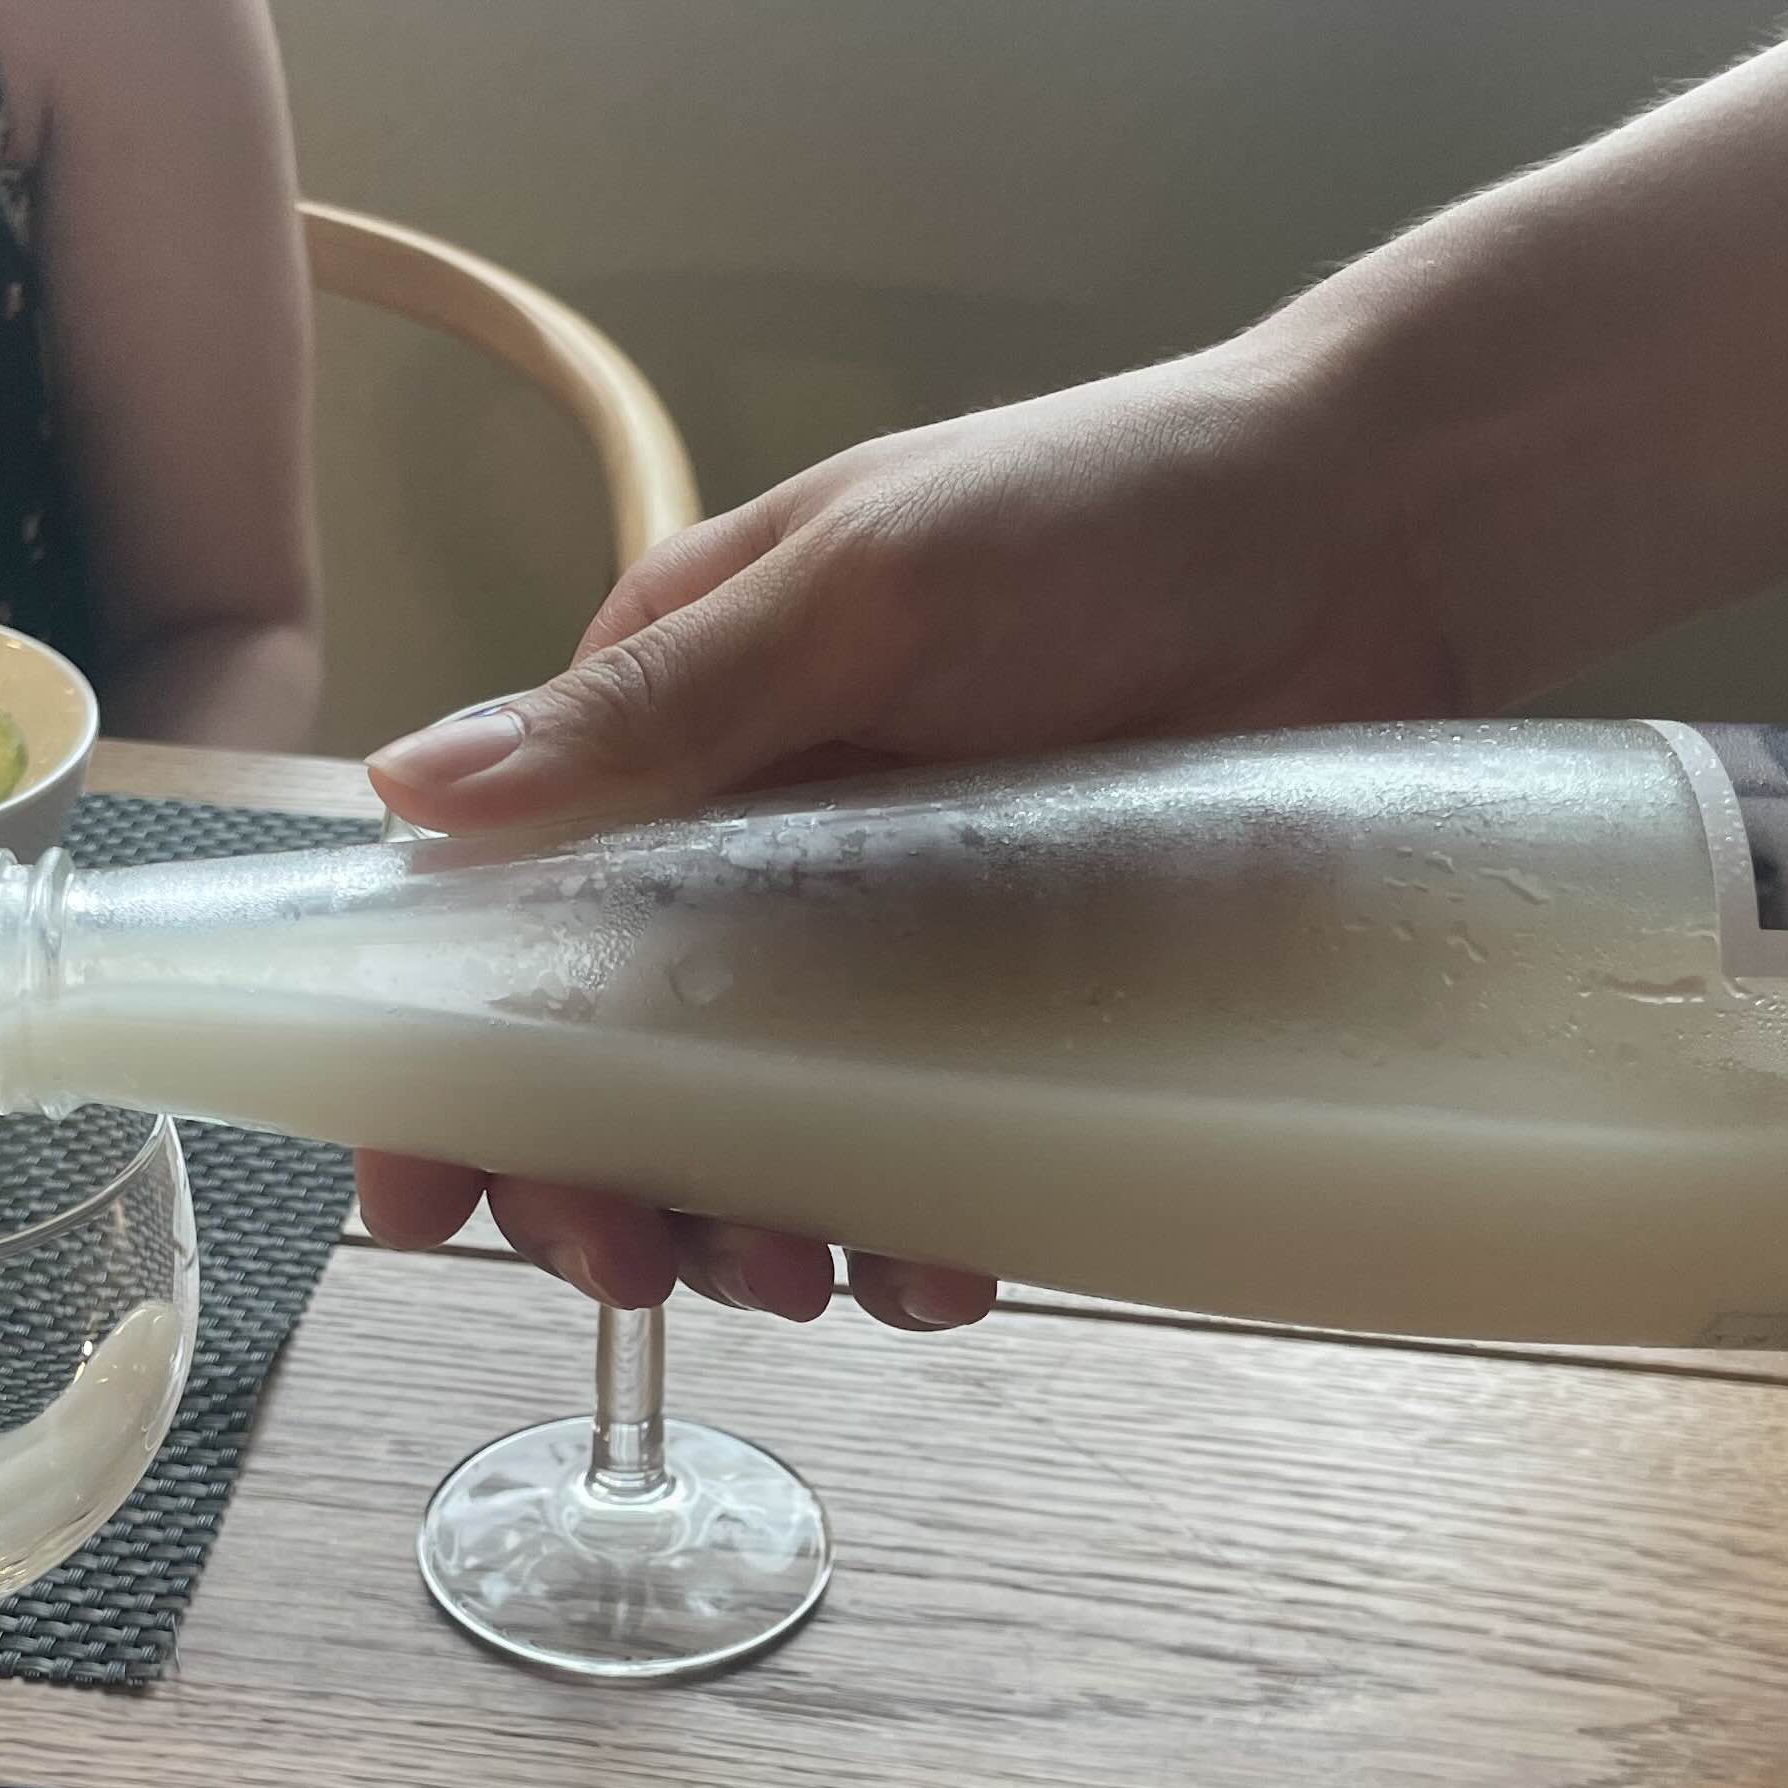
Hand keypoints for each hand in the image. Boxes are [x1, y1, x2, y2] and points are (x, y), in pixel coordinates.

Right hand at [352, 321, 1455, 1323]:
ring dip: (749, 1228)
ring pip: (758, 1130)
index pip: (498, 921)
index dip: (440, 1069)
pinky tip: (936, 1272)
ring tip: (809, 1277)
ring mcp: (882, 942)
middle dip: (597, 1184)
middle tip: (639, 1259)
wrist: (1376, 536)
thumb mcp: (862, 593)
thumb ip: (656, 713)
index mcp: (670, 729)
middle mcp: (752, 850)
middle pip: (612, 1064)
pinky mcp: (1010, 1009)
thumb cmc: (1104, 511)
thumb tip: (410, 795)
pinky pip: (922, 1152)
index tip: (414, 1200)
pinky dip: (910, 1228)